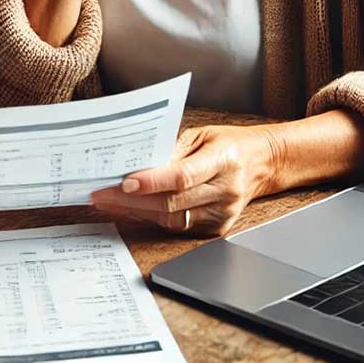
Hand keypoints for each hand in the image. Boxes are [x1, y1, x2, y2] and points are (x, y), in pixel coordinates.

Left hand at [90, 125, 278, 236]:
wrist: (262, 164)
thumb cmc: (228, 144)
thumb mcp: (201, 134)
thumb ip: (171, 148)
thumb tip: (136, 162)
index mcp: (224, 159)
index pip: (182, 176)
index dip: (151, 181)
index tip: (124, 182)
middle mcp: (226, 189)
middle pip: (172, 202)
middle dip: (131, 200)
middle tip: (101, 194)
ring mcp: (223, 213)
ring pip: (171, 218)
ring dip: (136, 211)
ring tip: (109, 202)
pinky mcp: (217, 228)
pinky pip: (178, 226)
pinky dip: (153, 218)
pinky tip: (133, 210)